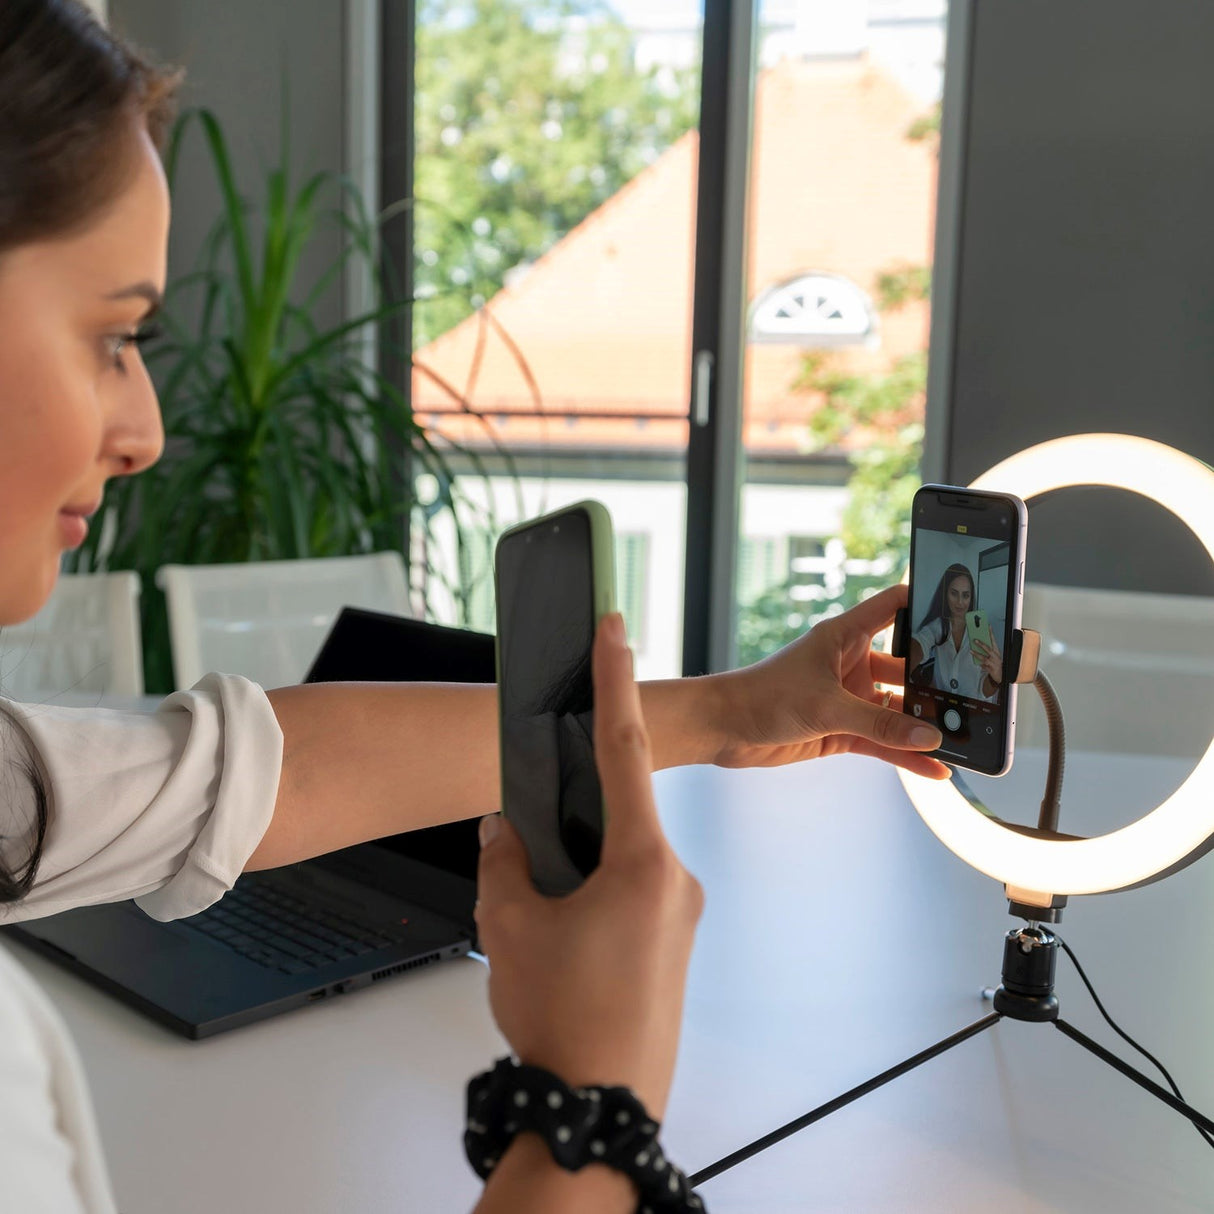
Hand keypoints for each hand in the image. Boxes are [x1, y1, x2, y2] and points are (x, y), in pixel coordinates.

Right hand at [475, 613, 702, 1120]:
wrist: (600, 1111)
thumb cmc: (564, 1020)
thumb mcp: (508, 926)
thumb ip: (503, 862)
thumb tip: (504, 830)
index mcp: (643, 862)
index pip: (625, 748)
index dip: (614, 681)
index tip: (614, 629)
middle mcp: (675, 879)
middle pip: (616, 814)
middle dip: (568, 823)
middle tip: (531, 870)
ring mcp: (681, 914)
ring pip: (620, 860)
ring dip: (576, 872)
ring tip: (540, 927)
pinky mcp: (675, 942)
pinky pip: (633, 895)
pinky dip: (594, 898)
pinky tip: (563, 939)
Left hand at [708, 585, 948, 778]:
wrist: (723, 728)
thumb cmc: (764, 696)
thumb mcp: (827, 707)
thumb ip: (880, 723)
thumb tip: (930, 736)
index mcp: (844, 636)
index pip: (893, 608)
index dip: (925, 604)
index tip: (965, 611)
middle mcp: (850, 663)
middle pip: (905, 668)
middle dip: (936, 682)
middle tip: (976, 694)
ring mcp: (847, 698)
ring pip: (896, 710)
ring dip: (923, 725)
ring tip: (964, 738)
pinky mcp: (840, 729)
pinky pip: (882, 741)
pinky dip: (905, 753)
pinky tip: (934, 767)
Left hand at [972, 635, 1003, 688]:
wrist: (1003, 675)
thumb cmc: (998, 664)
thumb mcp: (995, 656)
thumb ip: (988, 651)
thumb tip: (979, 645)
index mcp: (997, 652)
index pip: (994, 641)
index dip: (991, 633)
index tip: (988, 627)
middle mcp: (995, 656)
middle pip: (988, 648)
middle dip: (981, 644)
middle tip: (975, 640)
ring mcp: (993, 663)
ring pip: (983, 657)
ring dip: (977, 654)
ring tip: (971, 651)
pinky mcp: (990, 669)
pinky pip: (982, 665)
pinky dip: (979, 664)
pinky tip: (976, 662)